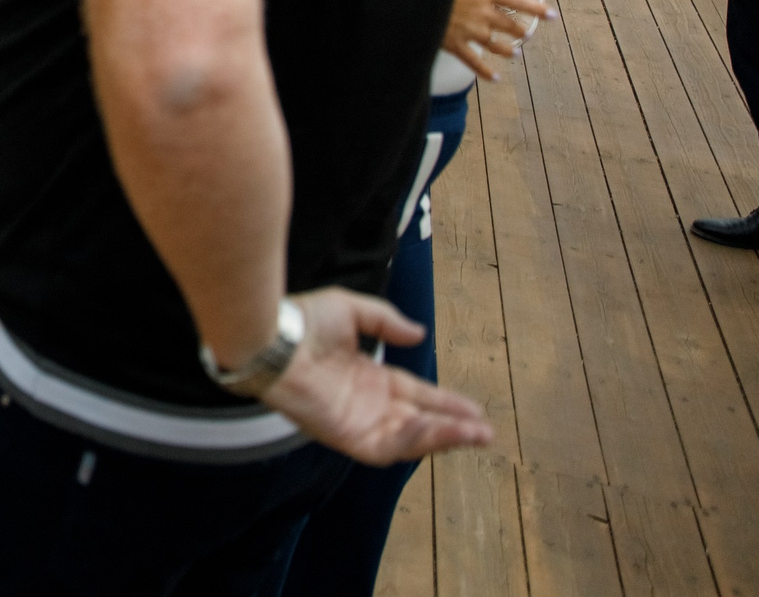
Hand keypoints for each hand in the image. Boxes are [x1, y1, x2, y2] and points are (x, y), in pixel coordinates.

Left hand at [259, 288, 492, 465]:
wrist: (272, 339)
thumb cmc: (302, 321)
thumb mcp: (351, 310)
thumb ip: (385, 323)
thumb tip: (419, 334)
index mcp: (369, 377)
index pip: (416, 395)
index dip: (446, 402)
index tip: (476, 410)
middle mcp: (366, 403)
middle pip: (420, 422)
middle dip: (454, 428)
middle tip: (486, 432)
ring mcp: (358, 422)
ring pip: (409, 440)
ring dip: (442, 438)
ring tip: (474, 434)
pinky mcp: (347, 436)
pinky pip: (388, 447)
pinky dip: (415, 442)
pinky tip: (438, 431)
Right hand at [445, 0, 544, 78]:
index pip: (519, 1)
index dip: (538, 9)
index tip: (553, 15)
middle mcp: (484, 13)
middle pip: (510, 25)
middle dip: (521, 30)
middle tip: (527, 34)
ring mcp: (472, 31)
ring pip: (497, 45)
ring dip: (509, 50)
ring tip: (516, 54)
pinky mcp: (457, 45)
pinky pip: (476, 62)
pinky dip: (487, 72)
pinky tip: (496, 78)